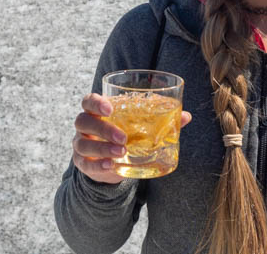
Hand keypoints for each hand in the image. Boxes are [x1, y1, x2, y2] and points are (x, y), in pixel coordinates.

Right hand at [72, 92, 192, 183]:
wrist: (111, 163)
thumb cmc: (126, 136)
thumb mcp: (138, 127)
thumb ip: (160, 120)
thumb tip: (186, 116)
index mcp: (97, 111)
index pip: (88, 101)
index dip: (96, 102)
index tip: (110, 108)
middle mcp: (85, 126)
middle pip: (84, 121)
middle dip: (103, 128)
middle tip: (123, 137)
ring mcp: (81, 144)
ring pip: (82, 143)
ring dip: (102, 148)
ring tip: (121, 152)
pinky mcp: (82, 163)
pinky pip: (85, 163)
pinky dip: (98, 165)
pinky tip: (111, 165)